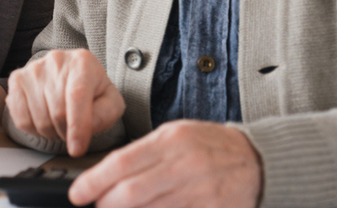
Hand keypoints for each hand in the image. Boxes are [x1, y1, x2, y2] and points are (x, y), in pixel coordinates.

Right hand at [6, 49, 124, 156]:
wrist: (70, 75)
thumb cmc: (91, 91)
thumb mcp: (110, 102)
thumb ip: (105, 114)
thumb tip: (86, 129)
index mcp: (83, 62)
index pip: (77, 96)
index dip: (77, 126)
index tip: (77, 149)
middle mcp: (56, 61)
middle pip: (58, 112)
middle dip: (66, 132)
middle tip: (72, 130)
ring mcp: (33, 69)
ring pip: (39, 119)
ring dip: (51, 132)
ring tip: (58, 123)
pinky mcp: (17, 79)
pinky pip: (21, 119)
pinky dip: (33, 130)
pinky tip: (43, 120)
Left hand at [69, 120, 261, 207]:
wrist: (258, 161)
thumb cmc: (211, 148)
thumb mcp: (177, 136)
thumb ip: (145, 154)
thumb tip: (109, 174)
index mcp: (171, 140)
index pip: (122, 162)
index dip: (95, 181)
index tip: (78, 193)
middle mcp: (184, 164)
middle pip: (131, 192)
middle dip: (106, 203)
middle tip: (96, 207)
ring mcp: (200, 190)